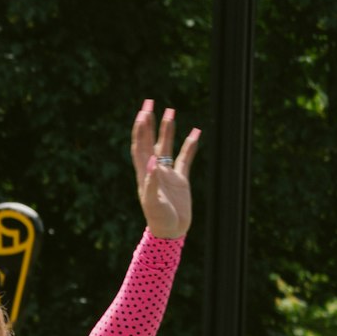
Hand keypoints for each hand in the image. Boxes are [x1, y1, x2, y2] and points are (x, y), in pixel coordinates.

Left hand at [131, 100, 199, 239]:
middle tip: (150, 102)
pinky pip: (186, 158)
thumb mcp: (152, 202)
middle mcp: (154, 171)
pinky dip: (190, 145)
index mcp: (144, 175)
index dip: (140, 130)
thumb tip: (153, 160)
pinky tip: (196, 131)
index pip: (140, 147)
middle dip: (149, 122)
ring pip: (167, 146)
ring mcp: (167, 174)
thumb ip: (151, 182)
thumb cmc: (159, 220)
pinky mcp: (180, 180)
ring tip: (171, 110)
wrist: (171, 233)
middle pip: (150, 141)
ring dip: (168, 129)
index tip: (143, 113)